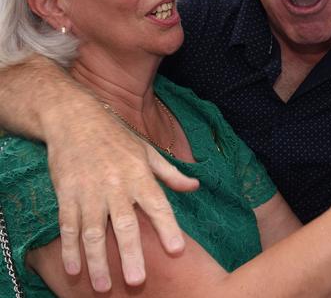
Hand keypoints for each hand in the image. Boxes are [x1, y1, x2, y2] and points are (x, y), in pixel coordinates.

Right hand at [48, 109, 198, 291]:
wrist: (75, 118)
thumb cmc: (116, 136)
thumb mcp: (147, 151)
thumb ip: (171, 174)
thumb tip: (195, 188)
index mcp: (140, 174)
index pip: (158, 205)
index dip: (168, 228)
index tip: (177, 250)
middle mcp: (116, 185)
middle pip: (125, 224)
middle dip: (130, 254)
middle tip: (137, 281)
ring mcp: (90, 191)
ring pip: (94, 231)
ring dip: (97, 261)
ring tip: (102, 287)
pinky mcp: (67, 194)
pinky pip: (68, 225)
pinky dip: (69, 248)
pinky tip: (72, 269)